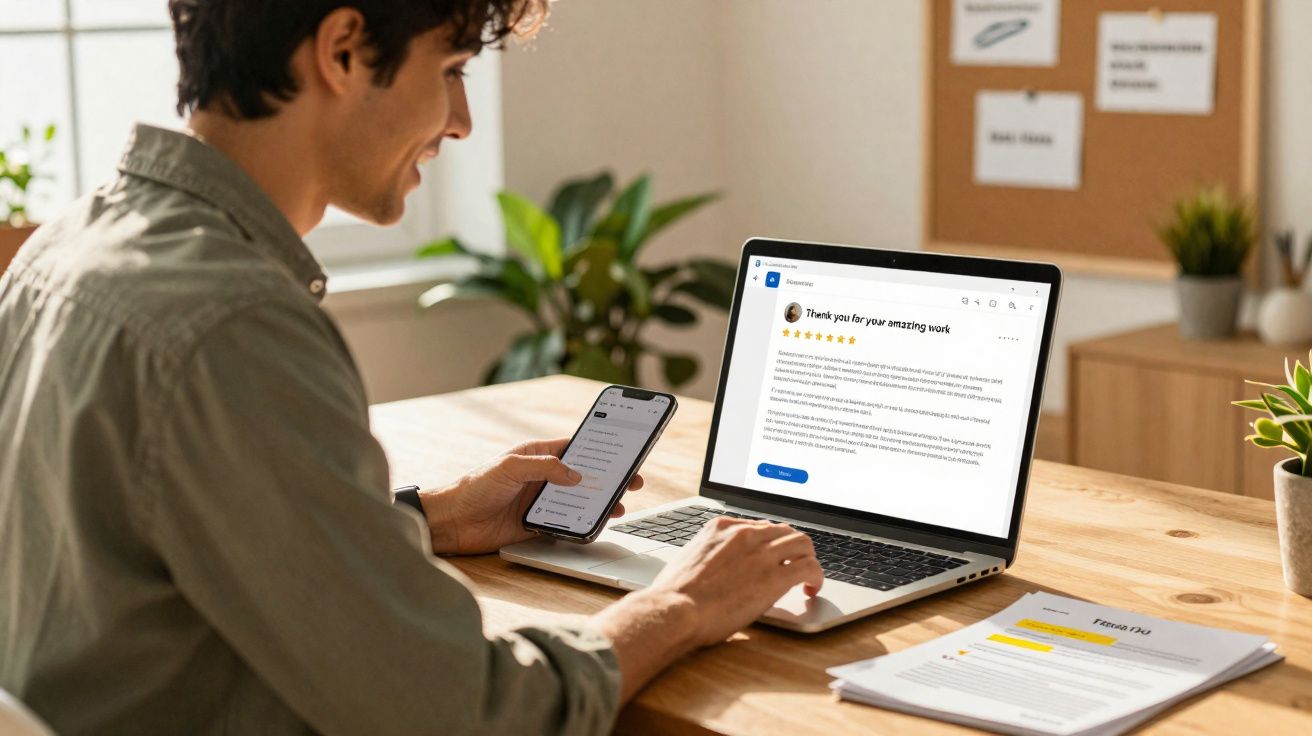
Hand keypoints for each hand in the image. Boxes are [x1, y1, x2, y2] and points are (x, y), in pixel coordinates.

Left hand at [419, 438, 643, 554]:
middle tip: (632, 481)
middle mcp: (542, 478)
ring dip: (599, 503)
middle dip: (608, 479)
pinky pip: (565, 525)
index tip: (622, 451)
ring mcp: (541, 502)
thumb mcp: (510, 467)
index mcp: (537, 456)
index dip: (599, 449)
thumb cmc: (475, 486)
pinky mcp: (537, 525)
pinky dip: (581, 525)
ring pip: (578, 501)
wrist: (452, 522)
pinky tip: (596, 524)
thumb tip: (576, 475)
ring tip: (618, 506)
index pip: (574, 449)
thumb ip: (544, 468)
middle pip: (583, 477)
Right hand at [649, 517, 822, 646]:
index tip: (772, 556)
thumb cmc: (674, 595)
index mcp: (721, 527)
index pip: (758, 526)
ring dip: (807, 558)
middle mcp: (744, 534)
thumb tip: (715, 567)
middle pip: (783, 531)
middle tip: (793, 565)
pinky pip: (810, 567)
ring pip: (802, 543)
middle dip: (791, 548)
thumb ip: (709, 555)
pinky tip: (811, 589)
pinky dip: (816, 576)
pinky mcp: (775, 577)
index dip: (769, 543)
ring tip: (806, 577)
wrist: (675, 609)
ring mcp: (761, 553)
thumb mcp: (689, 560)